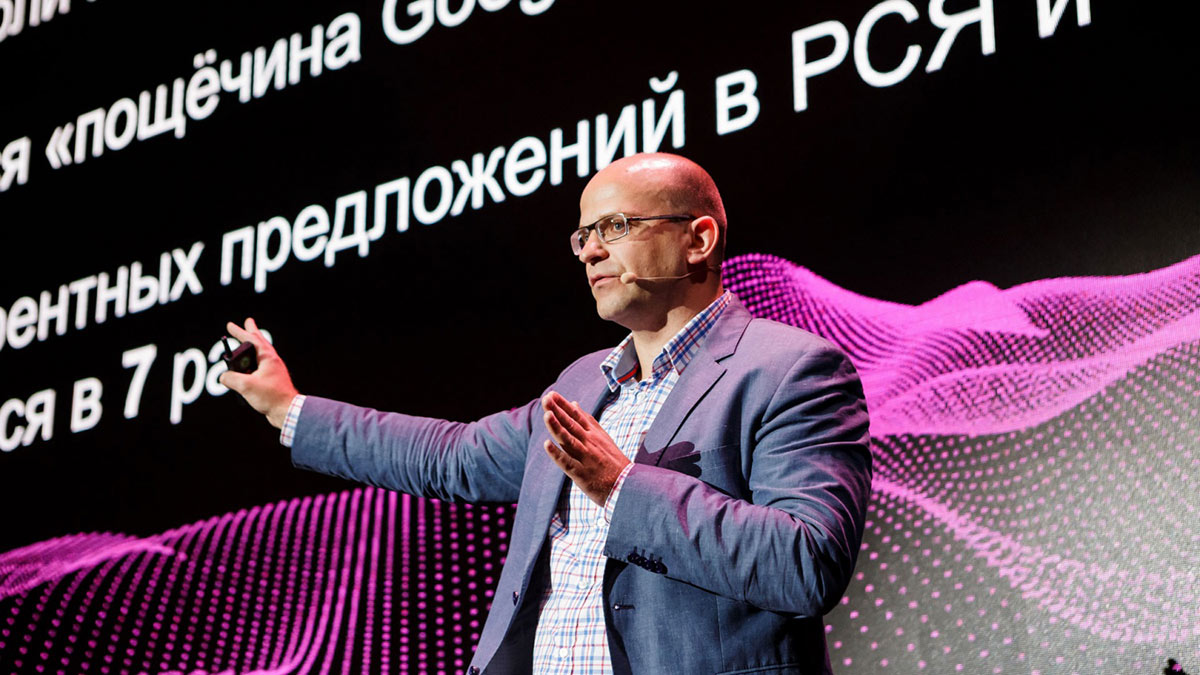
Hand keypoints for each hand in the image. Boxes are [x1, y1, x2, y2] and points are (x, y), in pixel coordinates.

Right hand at [219, 318, 299, 428]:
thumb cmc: (271, 397)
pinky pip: (259, 367)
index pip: (251, 340)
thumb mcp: (246, 386)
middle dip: (252, 332)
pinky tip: (247, 368)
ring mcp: (272, 371)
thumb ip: (230, 378)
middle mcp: (271, 362)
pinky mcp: (271, 380)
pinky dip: (252, 363)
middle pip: (260, 342)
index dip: (240, 332)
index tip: (231, 325)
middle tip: (248, 322)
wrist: (287, 411)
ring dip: (251, 348)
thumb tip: (223, 377)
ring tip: (244, 345)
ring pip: (260, 354)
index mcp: (268, 358)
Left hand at [541, 391, 630, 506]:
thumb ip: (588, 421)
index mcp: (594, 435)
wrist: (628, 486)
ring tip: (547, 415)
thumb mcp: (603, 438)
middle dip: (558, 411)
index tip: (552, 394)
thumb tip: (574, 404)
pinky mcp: (583, 474)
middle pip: (571, 425)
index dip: (563, 405)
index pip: (577, 416)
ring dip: (557, 427)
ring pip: (569, 440)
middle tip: (546, 398)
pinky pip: (568, 462)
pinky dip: (558, 454)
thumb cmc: (614, 463)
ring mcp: (587, 458)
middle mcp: (590, 443)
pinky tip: (547, 445)